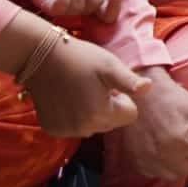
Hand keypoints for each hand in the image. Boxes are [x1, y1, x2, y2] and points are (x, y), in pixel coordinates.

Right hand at [23, 35, 149, 137]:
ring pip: (93, 126)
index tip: (107, 85)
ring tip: (79, 90)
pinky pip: (75, 127)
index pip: (130, 115)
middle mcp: (83, 129)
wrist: (39, 56)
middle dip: (107, 106)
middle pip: (112, 123)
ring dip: (91, 112)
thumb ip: (129, 81)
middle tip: (93, 86)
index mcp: (101, 115)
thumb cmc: (80, 58)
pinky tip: (65, 98)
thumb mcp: (109, 66)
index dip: (122, 99)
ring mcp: (66, 131)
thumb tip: (148, 88)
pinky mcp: (52, 129)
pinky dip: (73, 115)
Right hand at [122, 67, 187, 179]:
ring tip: (171, 140)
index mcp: (183, 142)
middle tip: (181, 133)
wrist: (141, 94)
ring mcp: (149, 162)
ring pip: (176, 174)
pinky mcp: (138, 165)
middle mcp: (165, 156)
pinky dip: (161, 164)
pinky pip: (157, 174)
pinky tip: (158, 146)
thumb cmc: (175, 100)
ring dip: (177, 161)